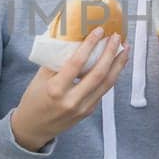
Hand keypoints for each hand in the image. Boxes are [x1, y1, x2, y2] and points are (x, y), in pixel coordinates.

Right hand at [10, 28, 129, 151]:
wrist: (33, 128)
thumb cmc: (33, 100)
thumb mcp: (40, 77)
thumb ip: (56, 61)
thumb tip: (72, 38)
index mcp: (56, 89)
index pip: (77, 63)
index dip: (90, 45)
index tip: (99, 31)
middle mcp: (72, 100)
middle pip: (99, 73)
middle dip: (110, 52)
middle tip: (117, 37)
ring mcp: (83, 108)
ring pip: (107, 83)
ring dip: (118, 64)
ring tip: (124, 49)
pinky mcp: (89, 111)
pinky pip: (103, 90)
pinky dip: (112, 75)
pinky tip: (116, 64)